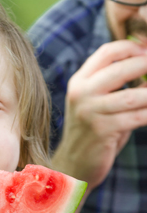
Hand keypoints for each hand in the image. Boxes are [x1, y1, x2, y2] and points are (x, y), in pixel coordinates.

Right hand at [53, 40, 146, 187]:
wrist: (74, 165)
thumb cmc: (94, 130)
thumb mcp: (98, 102)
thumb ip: (117, 83)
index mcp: (79, 82)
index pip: (107, 51)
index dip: (133, 47)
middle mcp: (81, 94)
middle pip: (122, 68)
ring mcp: (90, 113)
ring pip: (134, 96)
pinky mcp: (102, 131)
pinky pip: (138, 117)